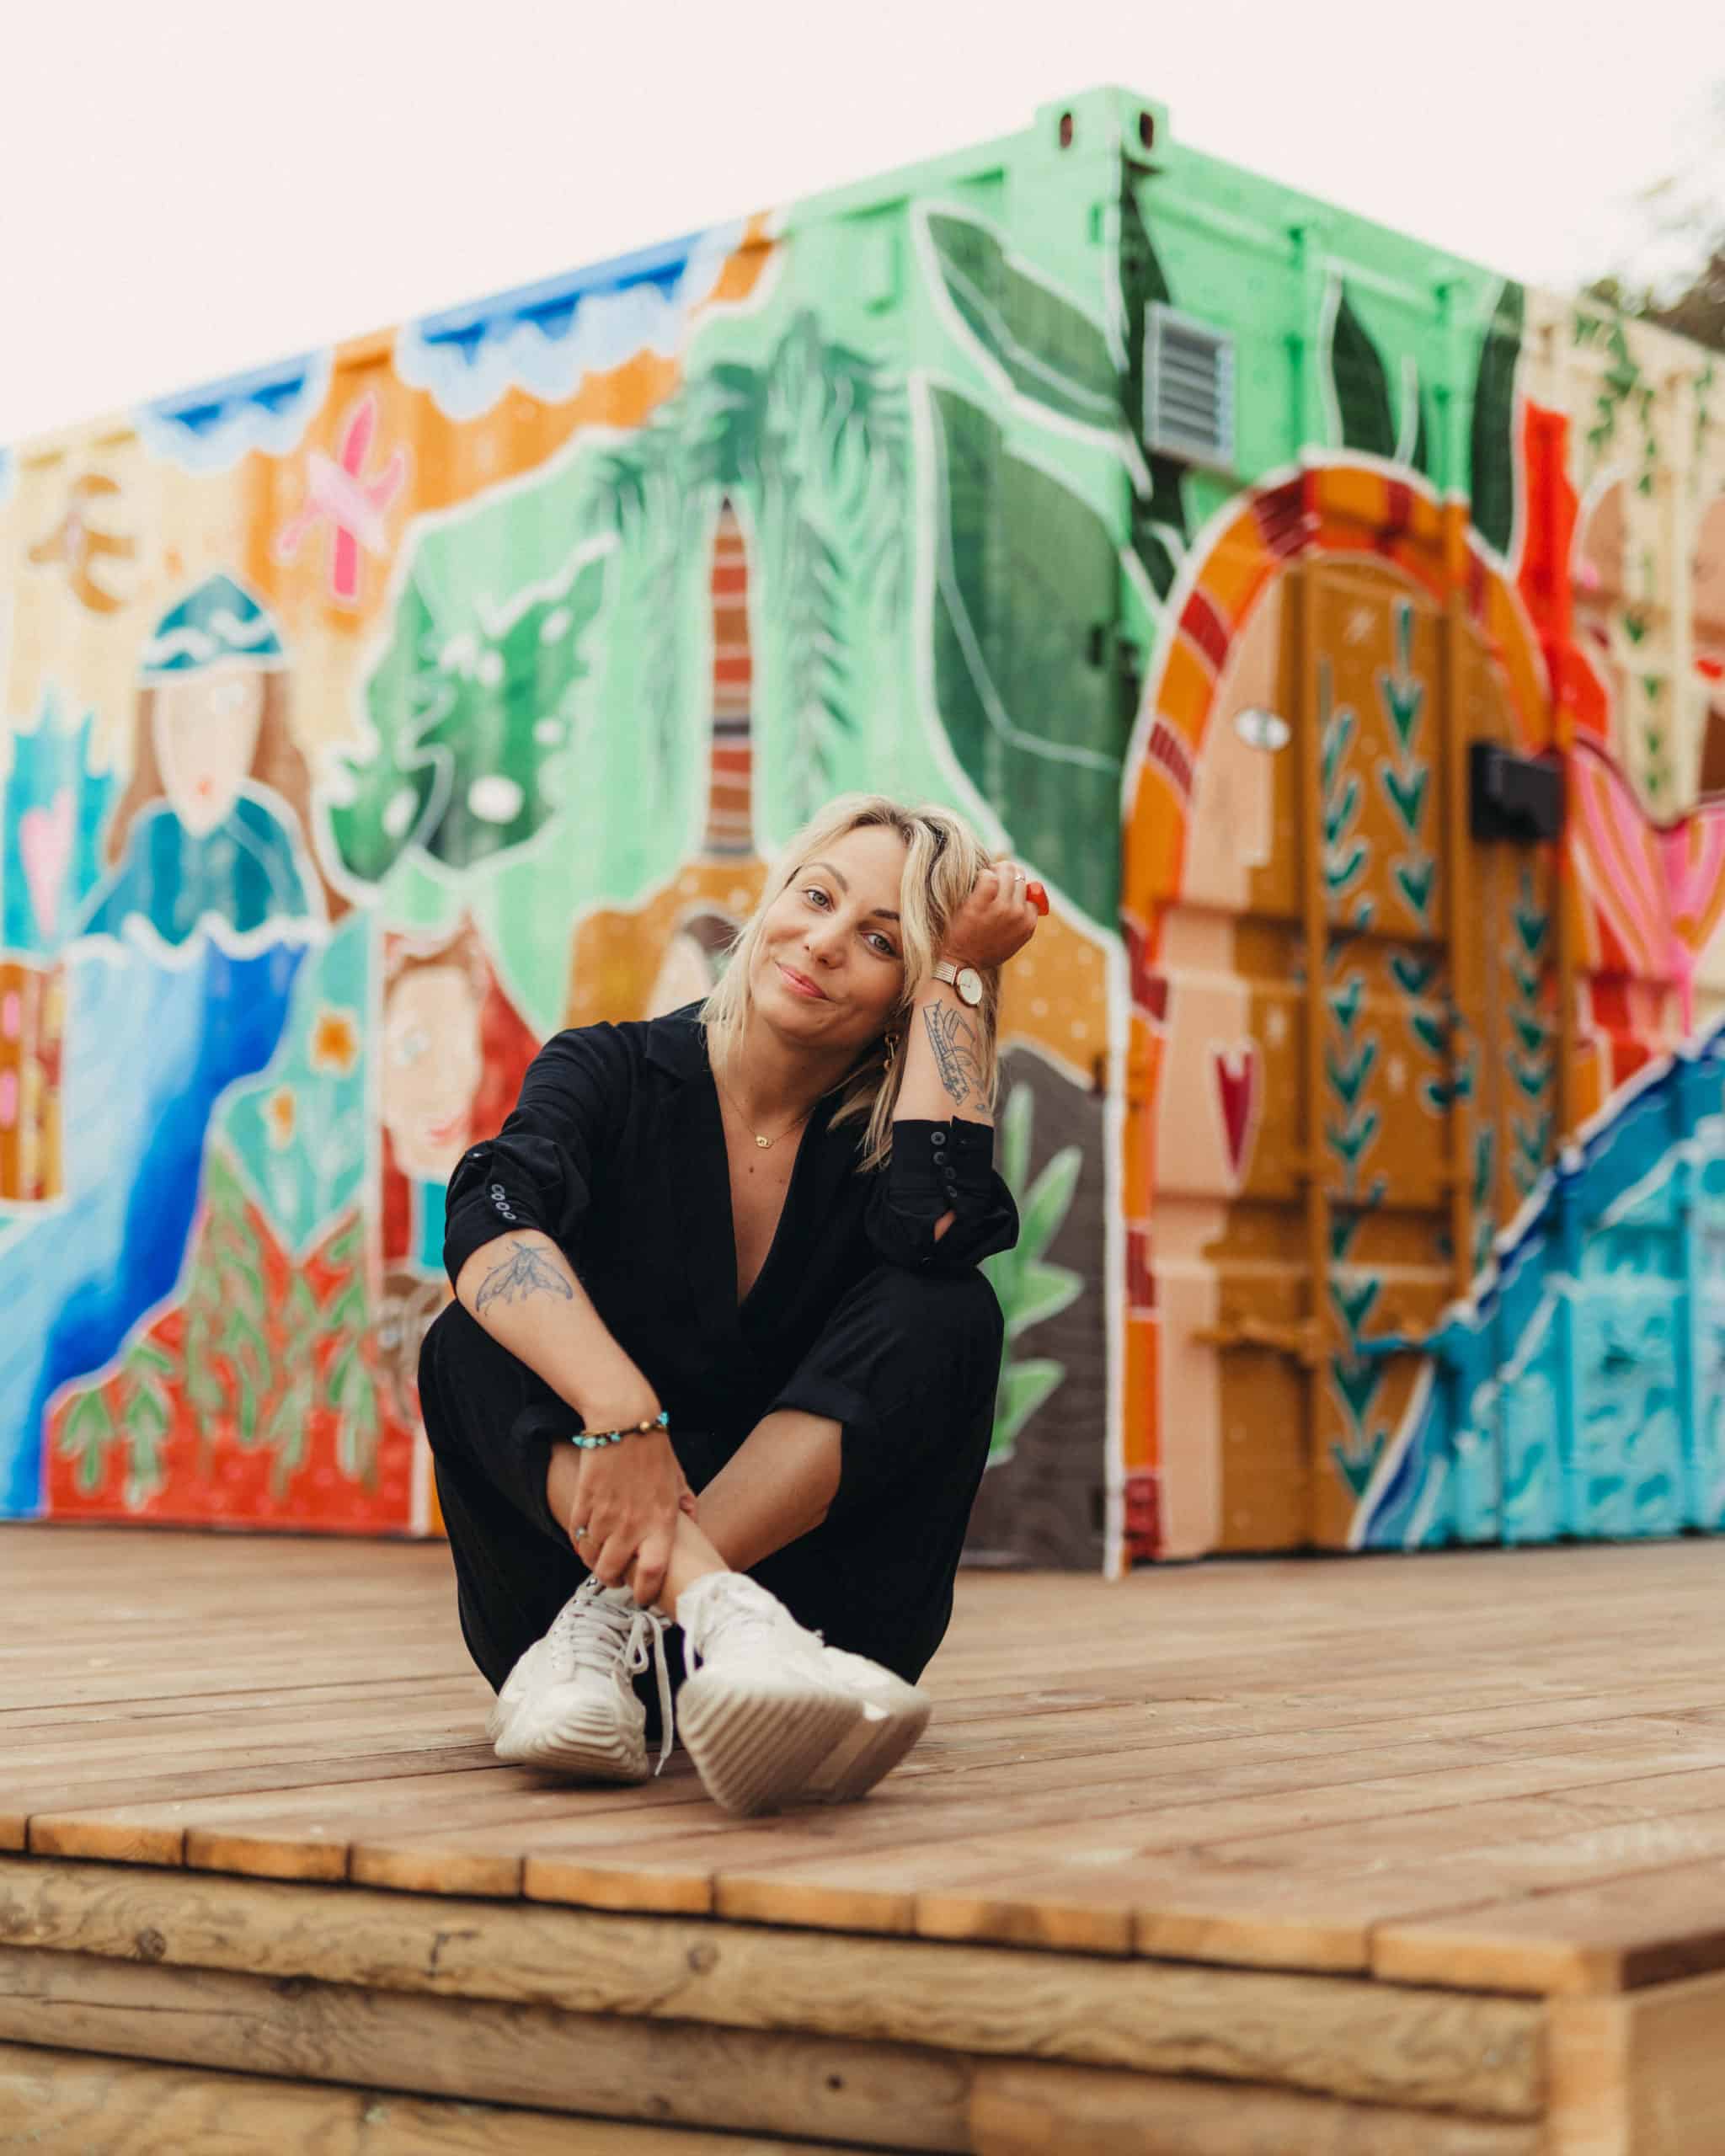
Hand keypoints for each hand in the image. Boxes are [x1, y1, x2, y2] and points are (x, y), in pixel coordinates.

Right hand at [569, 1430, 683, 1607]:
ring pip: (591, 1556)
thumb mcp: (678, 1480)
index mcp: (660, 1523)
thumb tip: (693, 1522)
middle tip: (616, 1579)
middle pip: (612, 1572)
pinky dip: (580, 1542)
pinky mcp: (584, 1502)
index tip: (644, 1597)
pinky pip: (577, 1535)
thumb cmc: (656, 1451)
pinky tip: (587, 1540)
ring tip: (601, 1559)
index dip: (645, 1592)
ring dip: (595, 1561)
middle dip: (612, 1581)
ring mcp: (605, 1515)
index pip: (652, 1573)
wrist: (625, 1422)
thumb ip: (686, 1505)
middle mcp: (632, 1524)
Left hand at [940, 862, 1043, 971]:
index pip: (1031, 892)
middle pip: (1019, 877)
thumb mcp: (1012, 941)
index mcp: (1028, 923)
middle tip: (993, 879)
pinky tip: (976, 882)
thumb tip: (1026, 896)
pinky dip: (982, 875)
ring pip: (1007, 871)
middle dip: (1006, 875)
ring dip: (995, 871)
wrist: (961, 963)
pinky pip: (988, 876)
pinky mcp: (982, 901)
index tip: (1005, 890)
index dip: (1017, 888)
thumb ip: (1021, 921)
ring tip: (985, 878)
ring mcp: (1001, 907)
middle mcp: (1018, 913)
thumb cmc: (984, 951)